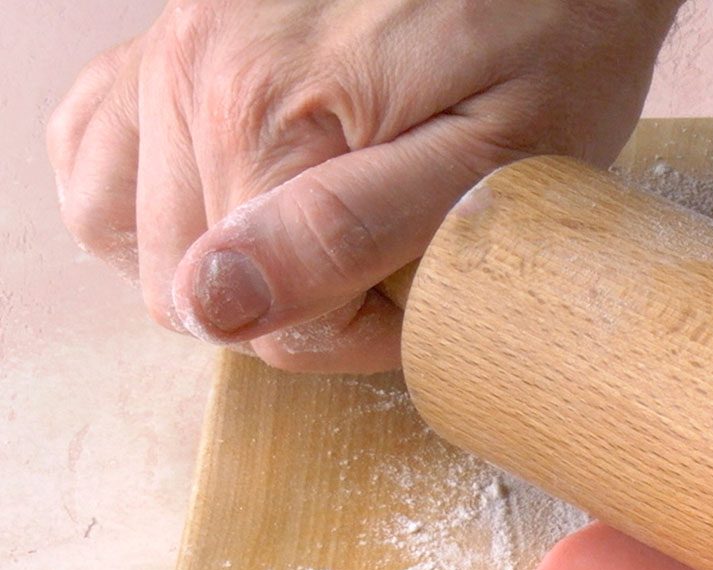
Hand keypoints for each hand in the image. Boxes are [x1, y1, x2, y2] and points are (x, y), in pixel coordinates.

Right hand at [46, 0, 681, 371]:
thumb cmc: (550, 38)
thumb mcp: (492, 156)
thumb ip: (352, 235)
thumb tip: (218, 304)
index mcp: (260, 121)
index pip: (270, 327)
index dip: (364, 328)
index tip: (429, 278)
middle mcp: (187, 78)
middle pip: (192, 291)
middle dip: (299, 296)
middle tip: (393, 242)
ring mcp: (165, 49)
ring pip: (130, 235)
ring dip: (220, 251)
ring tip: (323, 213)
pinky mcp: (167, 35)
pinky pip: (99, 151)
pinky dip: (156, 190)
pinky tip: (239, 185)